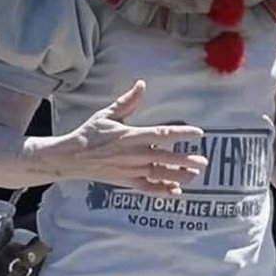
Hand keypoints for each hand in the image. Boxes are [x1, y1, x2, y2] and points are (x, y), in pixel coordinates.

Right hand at [55, 80, 207, 195]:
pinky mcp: (126, 182)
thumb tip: (141, 84)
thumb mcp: (107, 114)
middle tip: (203, 161)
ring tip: (195, 175)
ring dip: (179, 176)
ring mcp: (130, 170)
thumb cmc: (90, 133)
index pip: (161, 134)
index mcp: (130, 135)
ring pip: (159, 175)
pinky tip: (175, 192)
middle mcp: (133, 154)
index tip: (198, 133)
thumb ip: (127, 101)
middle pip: (165, 158)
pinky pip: (147, 188)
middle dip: (185, 160)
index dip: (181, 134)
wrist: (71, 158)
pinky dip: (162, 191)